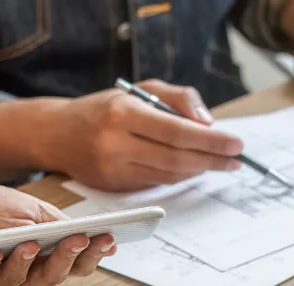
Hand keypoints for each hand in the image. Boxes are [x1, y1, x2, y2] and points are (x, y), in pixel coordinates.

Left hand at [0, 186, 115, 285]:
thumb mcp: (30, 210)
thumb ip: (57, 224)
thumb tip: (95, 232)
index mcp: (44, 261)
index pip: (75, 265)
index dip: (93, 255)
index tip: (107, 238)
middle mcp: (24, 278)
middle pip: (52, 276)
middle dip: (67, 257)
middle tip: (80, 239)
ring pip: (18, 282)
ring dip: (26, 263)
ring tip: (31, 244)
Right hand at [41, 79, 244, 190]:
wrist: (56, 134)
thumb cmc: (105, 108)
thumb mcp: (139, 91)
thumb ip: (178, 99)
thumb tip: (209, 123)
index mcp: (123, 114)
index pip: (177, 132)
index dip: (210, 141)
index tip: (236, 143)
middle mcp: (116, 144)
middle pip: (176, 158)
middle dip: (212, 160)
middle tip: (236, 159)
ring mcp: (113, 169)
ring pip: (168, 175)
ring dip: (198, 170)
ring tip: (219, 163)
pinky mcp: (113, 187)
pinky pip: (155, 183)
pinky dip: (178, 176)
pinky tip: (192, 168)